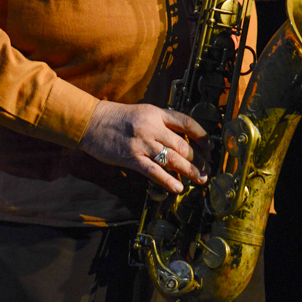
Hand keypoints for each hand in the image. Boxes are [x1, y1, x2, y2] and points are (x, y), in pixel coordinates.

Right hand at [79, 101, 208, 193]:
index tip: (210, 147)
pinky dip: (167, 180)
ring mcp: (141, 143)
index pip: (186, 123)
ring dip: (189, 171)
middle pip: (183, 144)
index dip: (202, 135)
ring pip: (172, 158)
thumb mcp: (143, 113)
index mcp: (156, 113)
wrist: (92, 122)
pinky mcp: (131, 157)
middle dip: (198, 159)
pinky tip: (177, 187)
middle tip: (206, 170)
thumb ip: (161, 123)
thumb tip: (182, 139)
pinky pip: (153, 171)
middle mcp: (152, 127)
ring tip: (200, 179)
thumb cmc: (118, 118)